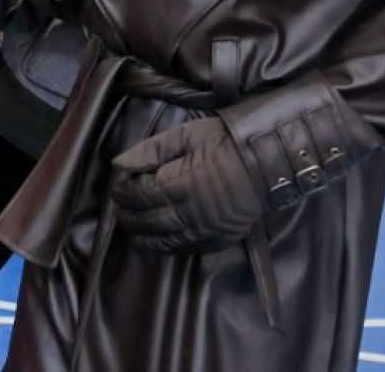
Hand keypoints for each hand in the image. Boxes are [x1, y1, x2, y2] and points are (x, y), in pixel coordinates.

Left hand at [108, 115, 264, 254]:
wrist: (268, 159)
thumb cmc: (225, 141)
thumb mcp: (186, 135)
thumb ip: (151, 150)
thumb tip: (119, 163)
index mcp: (179, 183)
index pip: (142, 195)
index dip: (125, 195)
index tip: (116, 191)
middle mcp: (190, 210)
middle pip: (152, 220)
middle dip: (131, 219)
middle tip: (119, 216)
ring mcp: (207, 227)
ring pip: (170, 239)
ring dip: (148, 240)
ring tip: (134, 240)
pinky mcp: (223, 236)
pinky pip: (194, 248)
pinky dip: (175, 249)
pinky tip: (166, 247)